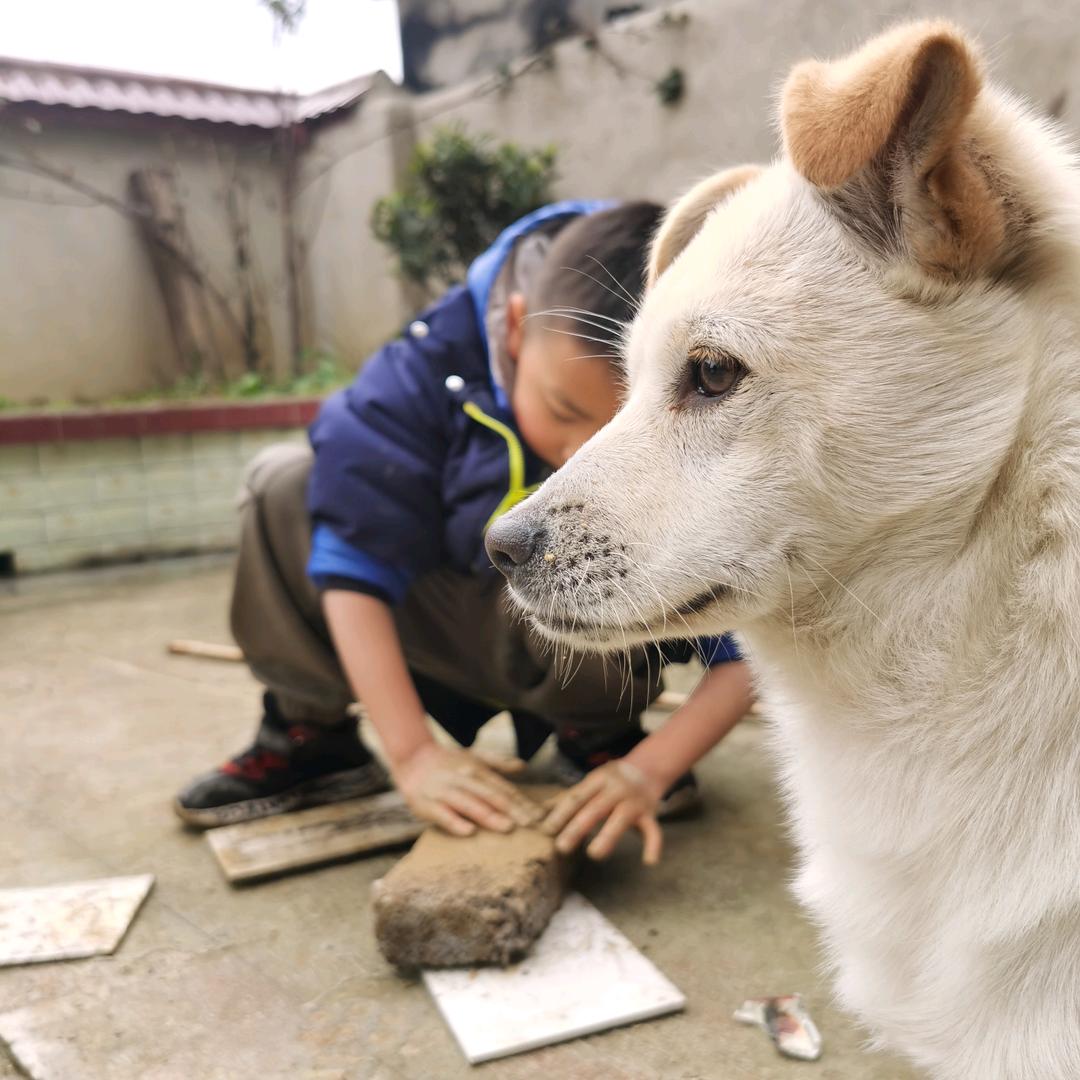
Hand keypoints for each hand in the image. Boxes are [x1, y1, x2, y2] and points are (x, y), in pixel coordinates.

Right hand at [393, 743, 543, 836]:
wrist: (413, 759)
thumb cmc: (448, 762)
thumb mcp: (474, 757)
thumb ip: (499, 763)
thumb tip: (523, 766)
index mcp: (478, 770)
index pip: (504, 788)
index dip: (522, 802)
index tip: (539, 816)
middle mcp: (464, 779)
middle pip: (492, 796)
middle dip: (512, 810)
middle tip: (531, 825)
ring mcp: (446, 791)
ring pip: (471, 804)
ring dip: (490, 816)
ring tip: (507, 827)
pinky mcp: (428, 804)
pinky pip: (444, 815)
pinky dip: (456, 822)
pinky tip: (469, 832)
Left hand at [541, 759, 663, 864]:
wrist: (647, 768)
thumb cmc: (611, 780)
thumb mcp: (591, 782)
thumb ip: (570, 796)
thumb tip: (541, 809)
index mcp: (599, 779)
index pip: (577, 796)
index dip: (561, 812)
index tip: (547, 830)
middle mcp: (617, 789)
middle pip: (595, 809)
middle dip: (577, 828)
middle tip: (561, 847)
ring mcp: (635, 802)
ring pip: (621, 819)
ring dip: (608, 836)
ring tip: (594, 854)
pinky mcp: (650, 814)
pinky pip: (653, 830)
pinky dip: (654, 845)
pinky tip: (649, 861)